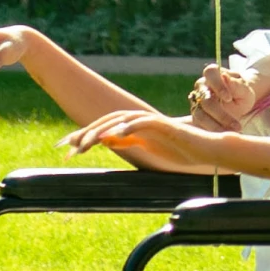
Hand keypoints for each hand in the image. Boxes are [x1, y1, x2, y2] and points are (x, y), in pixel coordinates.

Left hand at [63, 108, 222, 174]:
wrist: (205, 150)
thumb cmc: (178, 150)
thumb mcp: (147, 148)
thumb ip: (128, 141)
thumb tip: (107, 139)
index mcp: (133, 127)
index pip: (103, 129)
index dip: (83, 136)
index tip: (65, 147)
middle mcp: (138, 120)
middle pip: (105, 122)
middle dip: (84, 134)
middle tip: (67, 146)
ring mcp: (150, 121)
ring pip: (119, 121)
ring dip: (100, 131)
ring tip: (85, 142)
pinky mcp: (163, 125)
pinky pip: (142, 123)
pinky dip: (128, 127)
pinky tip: (114, 134)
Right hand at [188, 64, 258, 130]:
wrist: (239, 103)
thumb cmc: (242, 93)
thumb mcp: (245, 89)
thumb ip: (236, 84)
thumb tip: (225, 77)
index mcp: (212, 75)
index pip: (210, 73)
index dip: (218, 86)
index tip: (229, 98)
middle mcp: (201, 87)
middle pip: (205, 100)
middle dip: (221, 115)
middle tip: (237, 126)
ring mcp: (196, 102)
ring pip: (200, 116)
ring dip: (216, 127)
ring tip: (233, 133)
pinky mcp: (196, 117)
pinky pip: (200, 126)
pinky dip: (213, 132)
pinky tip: (225, 136)